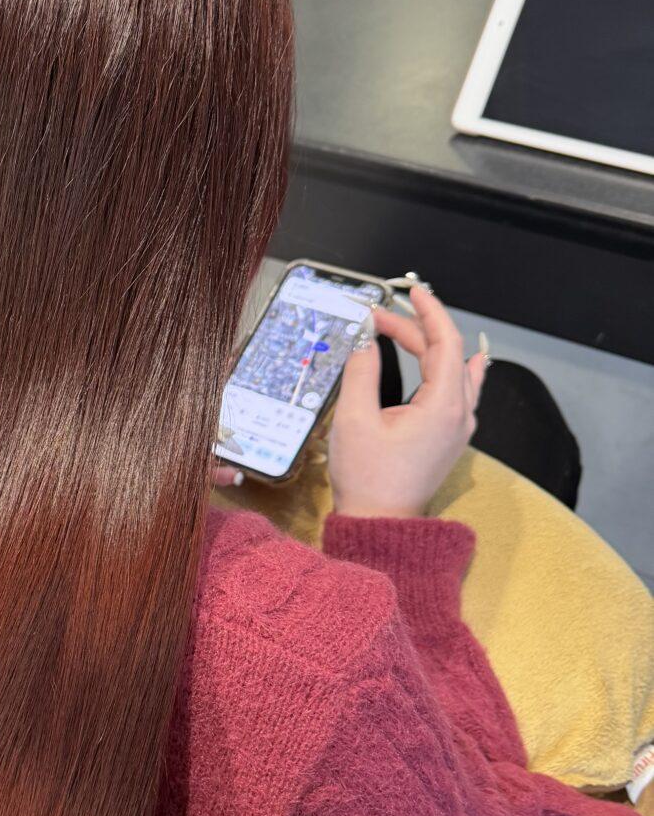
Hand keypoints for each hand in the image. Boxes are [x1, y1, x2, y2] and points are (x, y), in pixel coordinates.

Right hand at [328, 284, 486, 518]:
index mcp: (443, 407)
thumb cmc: (368, 479)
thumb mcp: (354, 420)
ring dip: (429, 347)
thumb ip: (362, 372)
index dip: (429, 311)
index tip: (412, 291)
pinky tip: (457, 360)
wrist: (380, 525)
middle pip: (447, 354)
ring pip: (455, 371)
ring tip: (402, 329)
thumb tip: (364, 340)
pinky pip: (460, 391)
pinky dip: (450, 367)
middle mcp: (460, 415)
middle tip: (377, 318)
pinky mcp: (448, 438)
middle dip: (414, 329)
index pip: (445, 342)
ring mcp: (458, 428)